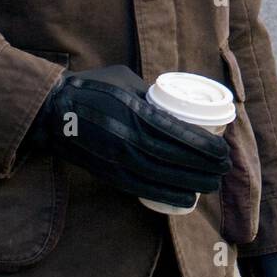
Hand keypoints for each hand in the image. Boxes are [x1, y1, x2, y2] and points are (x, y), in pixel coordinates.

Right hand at [25, 64, 230, 207]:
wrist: (52, 111)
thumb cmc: (93, 88)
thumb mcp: (126, 80)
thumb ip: (151, 94)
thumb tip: (177, 106)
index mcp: (135, 112)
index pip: (178, 134)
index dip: (204, 146)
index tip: (222, 150)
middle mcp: (127, 139)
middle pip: (175, 158)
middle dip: (204, 166)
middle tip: (223, 168)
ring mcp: (117, 159)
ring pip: (162, 176)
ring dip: (191, 182)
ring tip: (212, 184)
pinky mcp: (108, 173)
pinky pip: (142, 188)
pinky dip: (166, 194)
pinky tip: (185, 197)